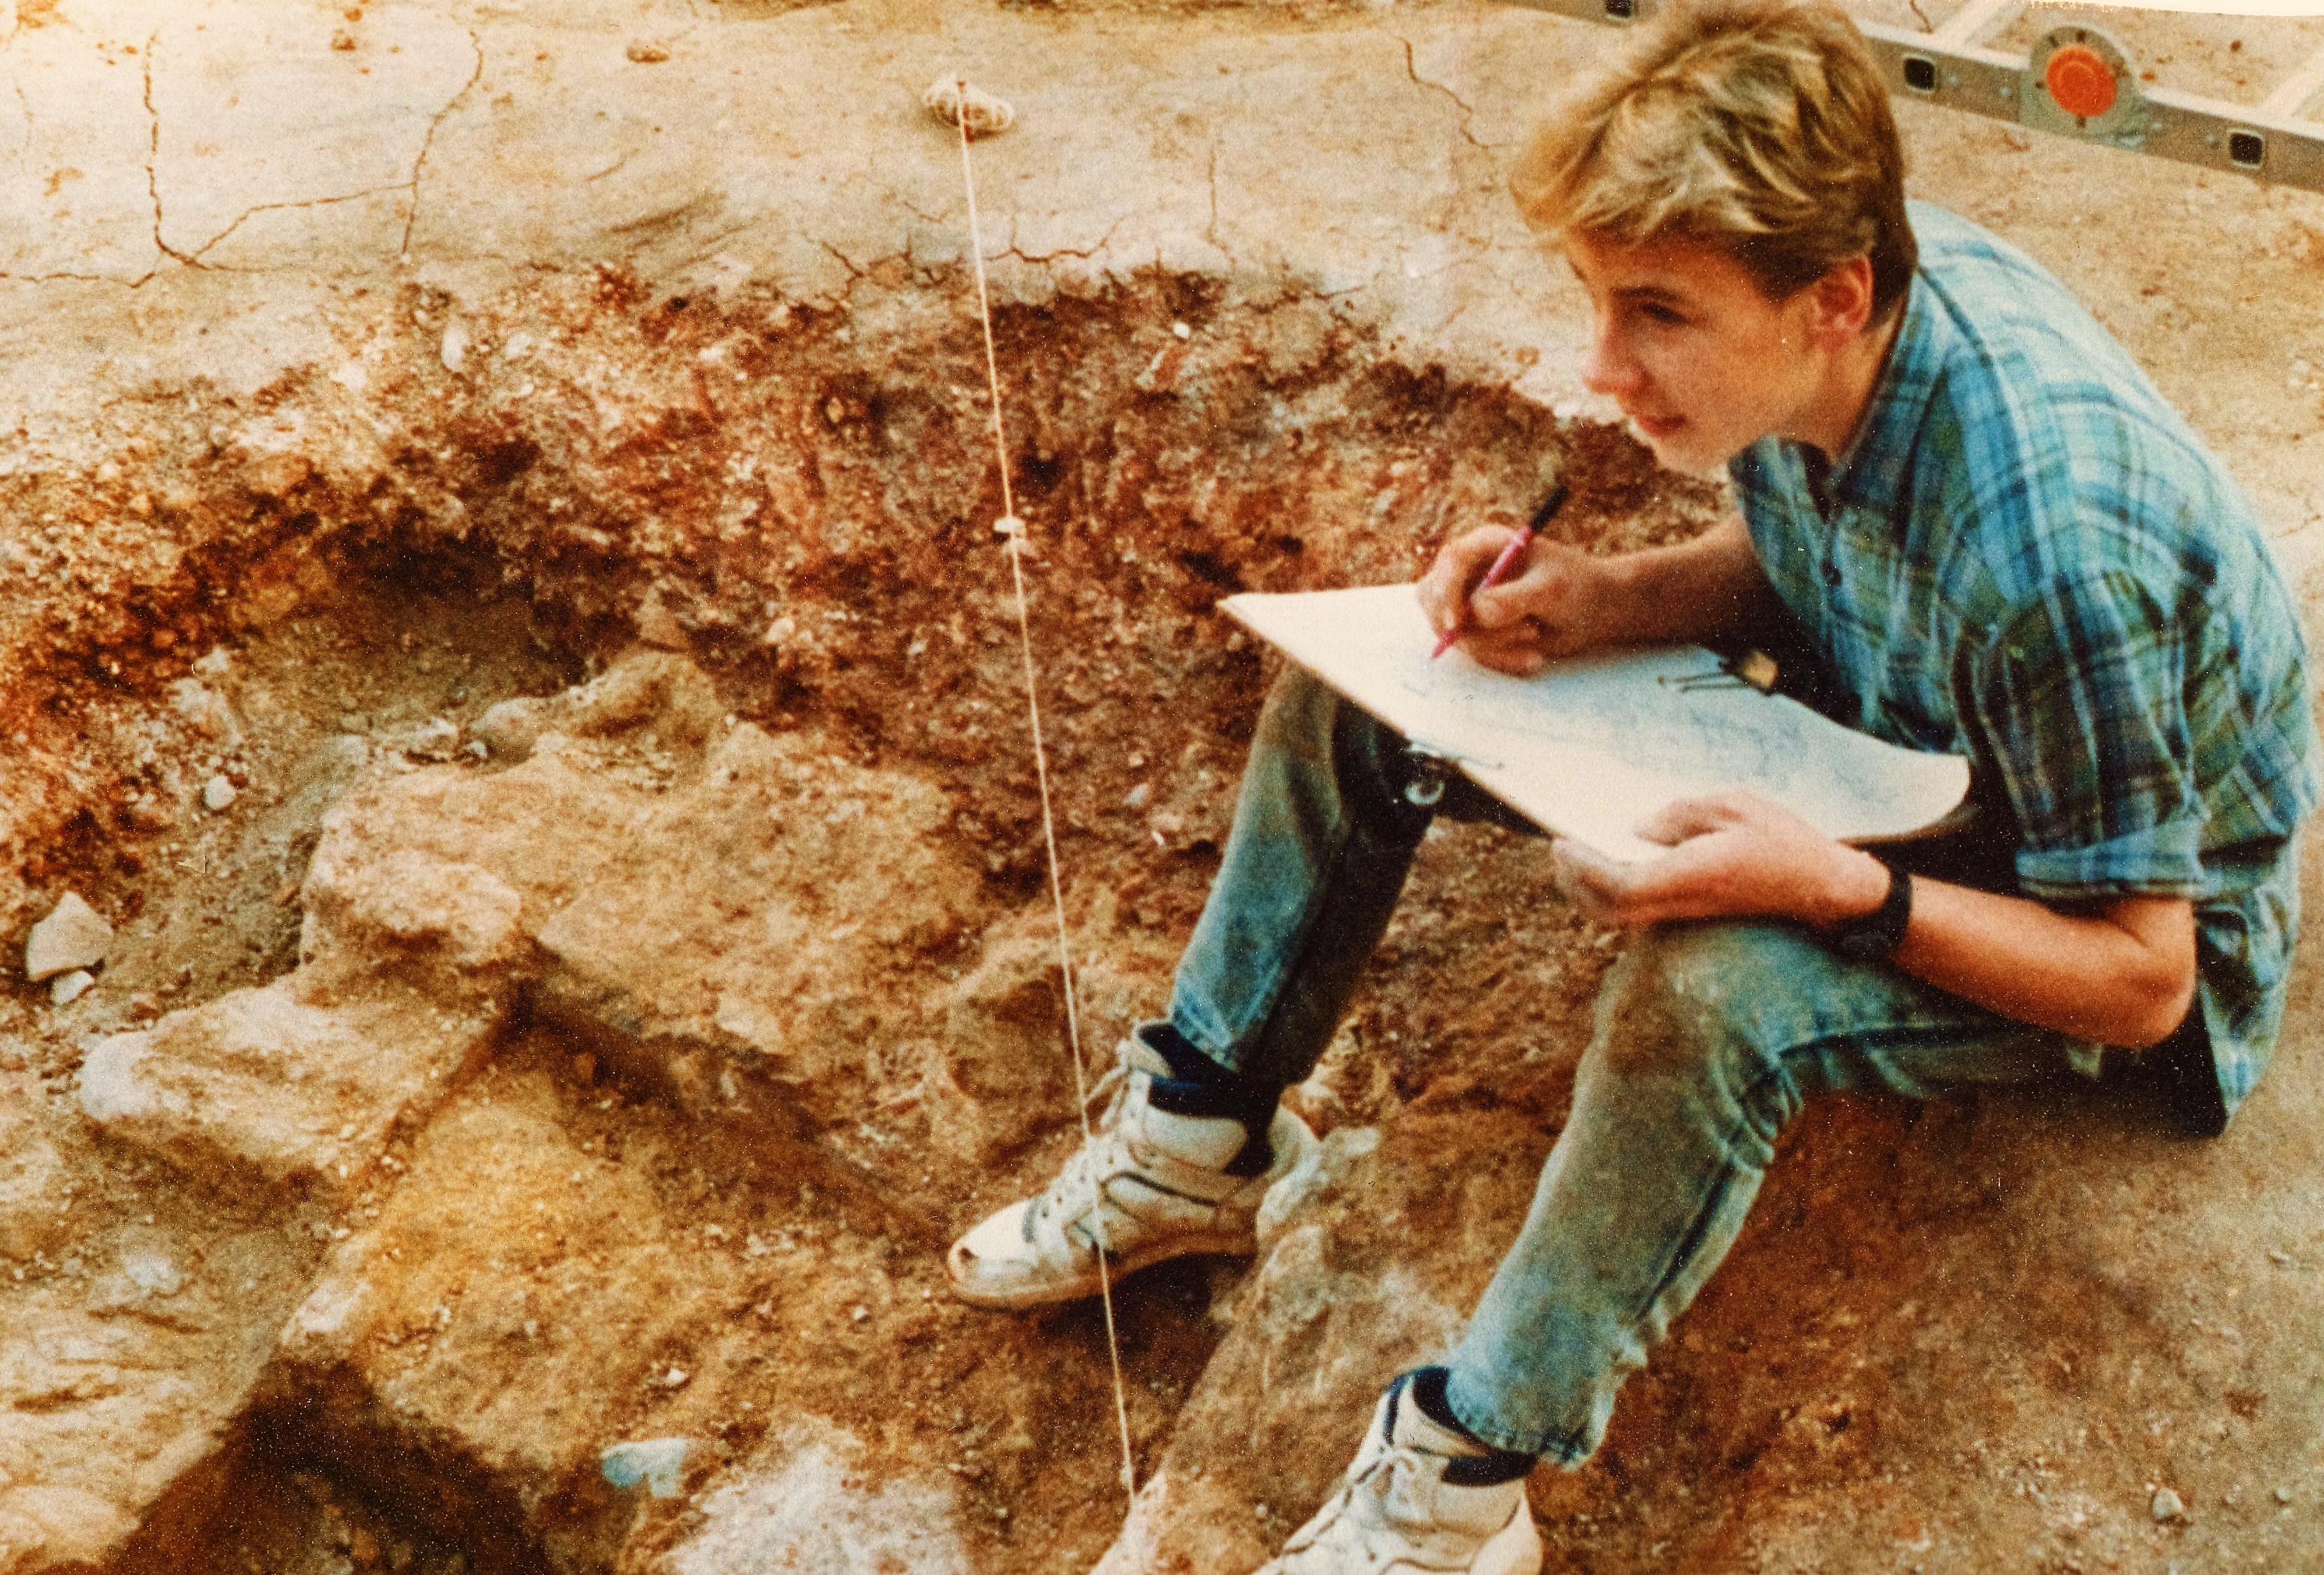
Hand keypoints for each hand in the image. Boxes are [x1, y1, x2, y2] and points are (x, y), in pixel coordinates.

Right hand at [1417, 526, 1611, 675]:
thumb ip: (1512, 598)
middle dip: (1465, 627)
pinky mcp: (1477, 628)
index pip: (1450, 561)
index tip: (1456, 623)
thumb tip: (1476, 613)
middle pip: (1433, 597)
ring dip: (1492, 645)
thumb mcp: (1551, 589)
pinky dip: (1499, 659)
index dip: (1445, 591)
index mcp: (1486, 545)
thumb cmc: (1578, 588)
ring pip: (1452, 631)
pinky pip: (1470, 651)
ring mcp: (1470, 600)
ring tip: (1532, 637)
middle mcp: (1471, 571)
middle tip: (1509, 637)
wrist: (1595, 612)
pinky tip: (1531, 656)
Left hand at [1551, 791, 1889, 929]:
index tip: (1563, 842)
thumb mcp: (1735, 805)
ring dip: (1590, 891)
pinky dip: (1614, 893)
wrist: (1824, 889)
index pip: (1620, 886)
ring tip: (1577, 856)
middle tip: (1560, 849)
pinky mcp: (1692, 914)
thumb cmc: (1784, 841)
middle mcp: (1683, 902)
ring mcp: (1686, 913)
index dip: (1584, 869)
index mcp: (1692, 876)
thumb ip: (1681, 814)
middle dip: (1575, 882)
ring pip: (1620, 916)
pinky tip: (1613, 862)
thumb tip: (1640, 828)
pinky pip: (1640, 911)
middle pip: (1608, 910)